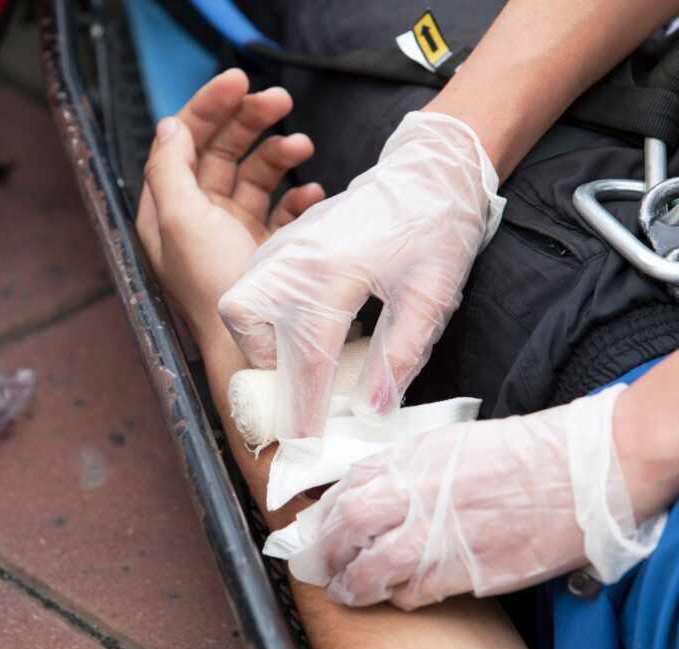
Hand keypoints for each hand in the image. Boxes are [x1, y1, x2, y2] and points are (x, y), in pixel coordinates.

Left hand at [137, 69, 324, 339]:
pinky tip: (311, 192)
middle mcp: (199, 218)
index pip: (184, 142)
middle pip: (221, 150)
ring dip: (278, 154)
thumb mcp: (180, 222)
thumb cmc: (214, 287)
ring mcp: (235, 233)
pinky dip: (296, 194)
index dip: (208, 107)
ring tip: (303, 146)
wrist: (256, 349)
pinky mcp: (267, 249)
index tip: (240, 81)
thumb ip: (170, 169)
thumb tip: (169, 126)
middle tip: (280, 100)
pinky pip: (282, 208)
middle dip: (249, 121)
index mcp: (169, 209)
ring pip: (255, 175)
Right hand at [217, 112, 505, 439]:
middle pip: (246, 323)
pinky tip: (304, 329)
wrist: (430, 173)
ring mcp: (285, 245)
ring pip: (241, 305)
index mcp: (334, 271)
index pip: (306, 354)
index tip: (307, 445)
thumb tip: (370, 413)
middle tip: (302, 392)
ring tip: (303, 364)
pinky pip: (253, 287)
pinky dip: (266, 318)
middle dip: (267, 369)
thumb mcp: (432, 298)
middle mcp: (296, 257)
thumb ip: (399, 357)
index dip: (305, 407)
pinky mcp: (285, 241)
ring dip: (262, 343)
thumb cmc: (438, 232)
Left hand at [287, 385, 664, 609]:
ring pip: (377, 567)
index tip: (316, 527)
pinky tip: (399, 597)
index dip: (325, 512)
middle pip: (350, 524)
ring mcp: (449, 531)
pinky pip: (420, 591)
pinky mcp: (476, 568)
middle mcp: (427, 490)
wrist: (592, 469)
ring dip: (355, 583)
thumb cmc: (531, 452)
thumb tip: (375, 489)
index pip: (352, 483)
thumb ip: (414, 465)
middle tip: (319, 564)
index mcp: (422, 454)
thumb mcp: (459, 442)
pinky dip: (401, 597)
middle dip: (326, 549)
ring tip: (348, 590)